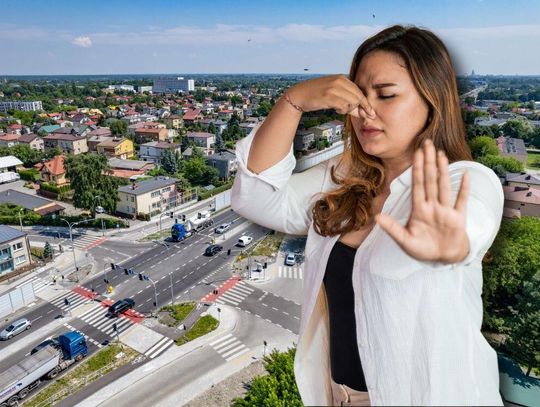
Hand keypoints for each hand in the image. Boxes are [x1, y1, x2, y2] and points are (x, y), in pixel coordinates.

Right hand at [286, 74, 375, 118]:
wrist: (299, 95)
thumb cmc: (316, 95)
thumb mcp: (333, 94)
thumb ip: (347, 100)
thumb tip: (361, 111)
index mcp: (341, 78)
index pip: (359, 91)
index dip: (366, 103)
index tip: (370, 112)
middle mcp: (339, 81)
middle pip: (358, 96)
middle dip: (363, 109)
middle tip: (365, 117)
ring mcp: (334, 88)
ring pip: (352, 102)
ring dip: (349, 109)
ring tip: (341, 109)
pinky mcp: (328, 96)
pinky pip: (344, 106)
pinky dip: (343, 110)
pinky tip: (337, 110)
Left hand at [374, 139, 470, 263]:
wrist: (443, 258)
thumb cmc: (423, 249)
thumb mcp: (405, 241)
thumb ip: (392, 228)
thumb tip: (376, 216)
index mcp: (419, 209)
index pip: (417, 184)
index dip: (416, 169)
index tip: (416, 153)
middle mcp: (432, 206)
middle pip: (430, 180)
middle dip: (428, 162)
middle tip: (427, 143)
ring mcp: (446, 210)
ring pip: (444, 186)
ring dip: (443, 170)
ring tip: (441, 154)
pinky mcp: (458, 218)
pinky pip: (461, 200)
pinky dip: (463, 188)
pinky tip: (464, 173)